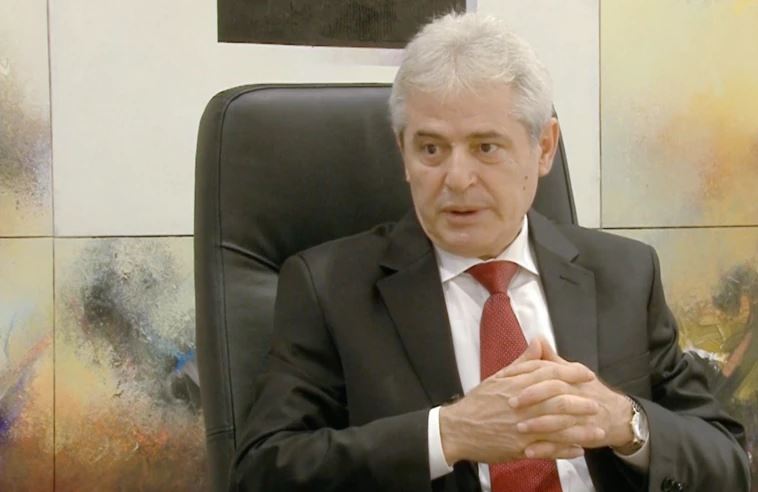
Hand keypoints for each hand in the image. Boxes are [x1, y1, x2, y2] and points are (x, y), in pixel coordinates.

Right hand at [439, 337, 599, 464]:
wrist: (457, 429)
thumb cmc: (478, 402)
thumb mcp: (497, 378)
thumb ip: (523, 362)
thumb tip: (539, 341)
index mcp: (516, 384)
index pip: (549, 374)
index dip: (572, 373)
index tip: (587, 374)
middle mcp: (521, 405)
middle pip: (558, 400)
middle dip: (581, 402)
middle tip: (596, 404)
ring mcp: (521, 427)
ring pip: (557, 427)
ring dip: (580, 429)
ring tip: (598, 431)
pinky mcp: (520, 447)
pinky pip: (548, 449)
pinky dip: (566, 450)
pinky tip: (579, 450)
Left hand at [505, 343, 633, 457]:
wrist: (617, 416)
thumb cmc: (587, 391)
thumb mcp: (570, 372)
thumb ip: (550, 359)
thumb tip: (537, 339)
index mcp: (572, 378)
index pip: (551, 372)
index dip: (530, 375)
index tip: (509, 380)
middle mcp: (579, 396)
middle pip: (557, 394)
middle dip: (533, 399)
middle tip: (510, 404)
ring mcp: (582, 419)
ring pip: (560, 422)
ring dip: (538, 425)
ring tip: (517, 428)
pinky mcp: (583, 438)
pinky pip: (563, 446)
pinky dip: (546, 449)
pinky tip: (529, 451)